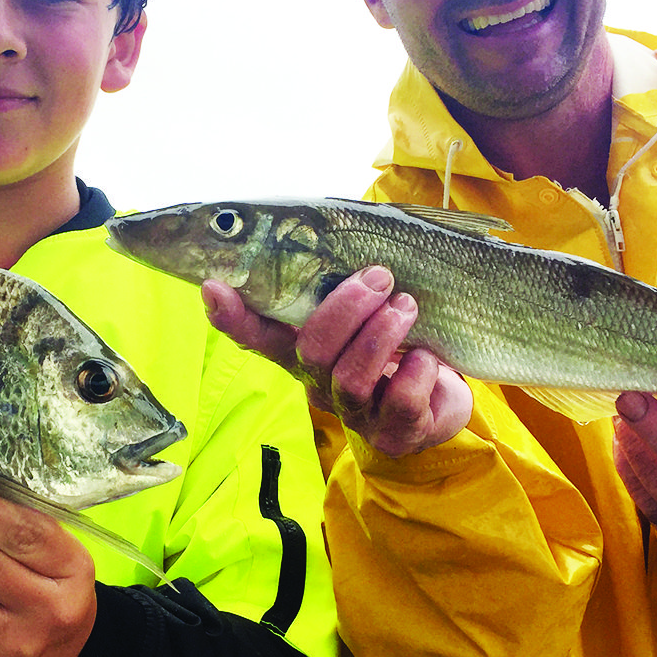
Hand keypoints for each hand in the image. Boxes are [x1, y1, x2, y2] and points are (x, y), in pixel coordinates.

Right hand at [203, 267, 471, 456]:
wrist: (443, 399)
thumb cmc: (397, 341)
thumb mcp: (368, 306)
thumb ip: (339, 275)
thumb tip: (319, 224)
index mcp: (303, 348)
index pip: (255, 334)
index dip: (231, 315)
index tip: (214, 285)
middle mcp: (319, 382)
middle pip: (309, 350)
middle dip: (346, 307)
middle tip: (379, 275)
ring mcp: (355, 412)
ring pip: (350, 378)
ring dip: (382, 333)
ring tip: (407, 305)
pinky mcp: (394, 432)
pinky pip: (401, 399)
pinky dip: (420, 369)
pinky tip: (428, 355)